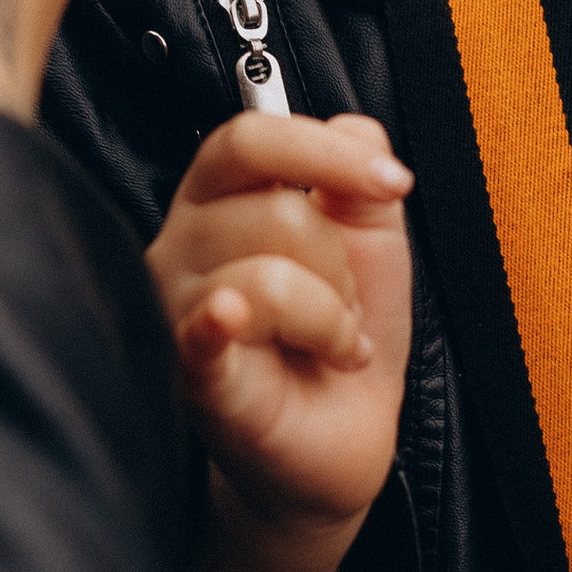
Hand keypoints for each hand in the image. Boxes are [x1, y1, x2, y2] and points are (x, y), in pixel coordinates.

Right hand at [146, 112, 414, 571]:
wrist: (340, 443)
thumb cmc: (339, 336)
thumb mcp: (369, 244)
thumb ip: (359, 177)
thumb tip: (357, 128)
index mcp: (219, 201)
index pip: (248, 139)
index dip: (323, 150)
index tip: (394, 182)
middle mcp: (181, 246)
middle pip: (273, 211)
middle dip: (339, 267)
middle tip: (343, 315)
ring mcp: (178, 313)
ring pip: (267, 276)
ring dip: (330, 320)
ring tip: (329, 349)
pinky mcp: (192, 376)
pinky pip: (202, 329)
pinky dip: (221, 320)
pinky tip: (230, 320)